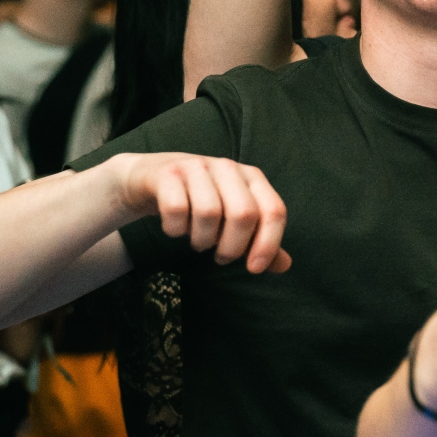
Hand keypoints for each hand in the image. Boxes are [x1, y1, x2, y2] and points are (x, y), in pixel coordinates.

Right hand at [106, 151, 290, 273]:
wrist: (152, 177)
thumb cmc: (200, 200)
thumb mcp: (232, 217)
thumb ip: (258, 240)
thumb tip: (284, 265)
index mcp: (252, 178)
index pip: (274, 210)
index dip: (268, 243)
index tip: (254, 269)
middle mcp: (228, 168)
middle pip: (244, 213)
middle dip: (232, 247)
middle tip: (221, 257)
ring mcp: (197, 167)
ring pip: (209, 213)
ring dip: (202, 239)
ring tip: (198, 241)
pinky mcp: (167, 173)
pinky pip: (176, 209)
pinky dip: (176, 229)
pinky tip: (176, 229)